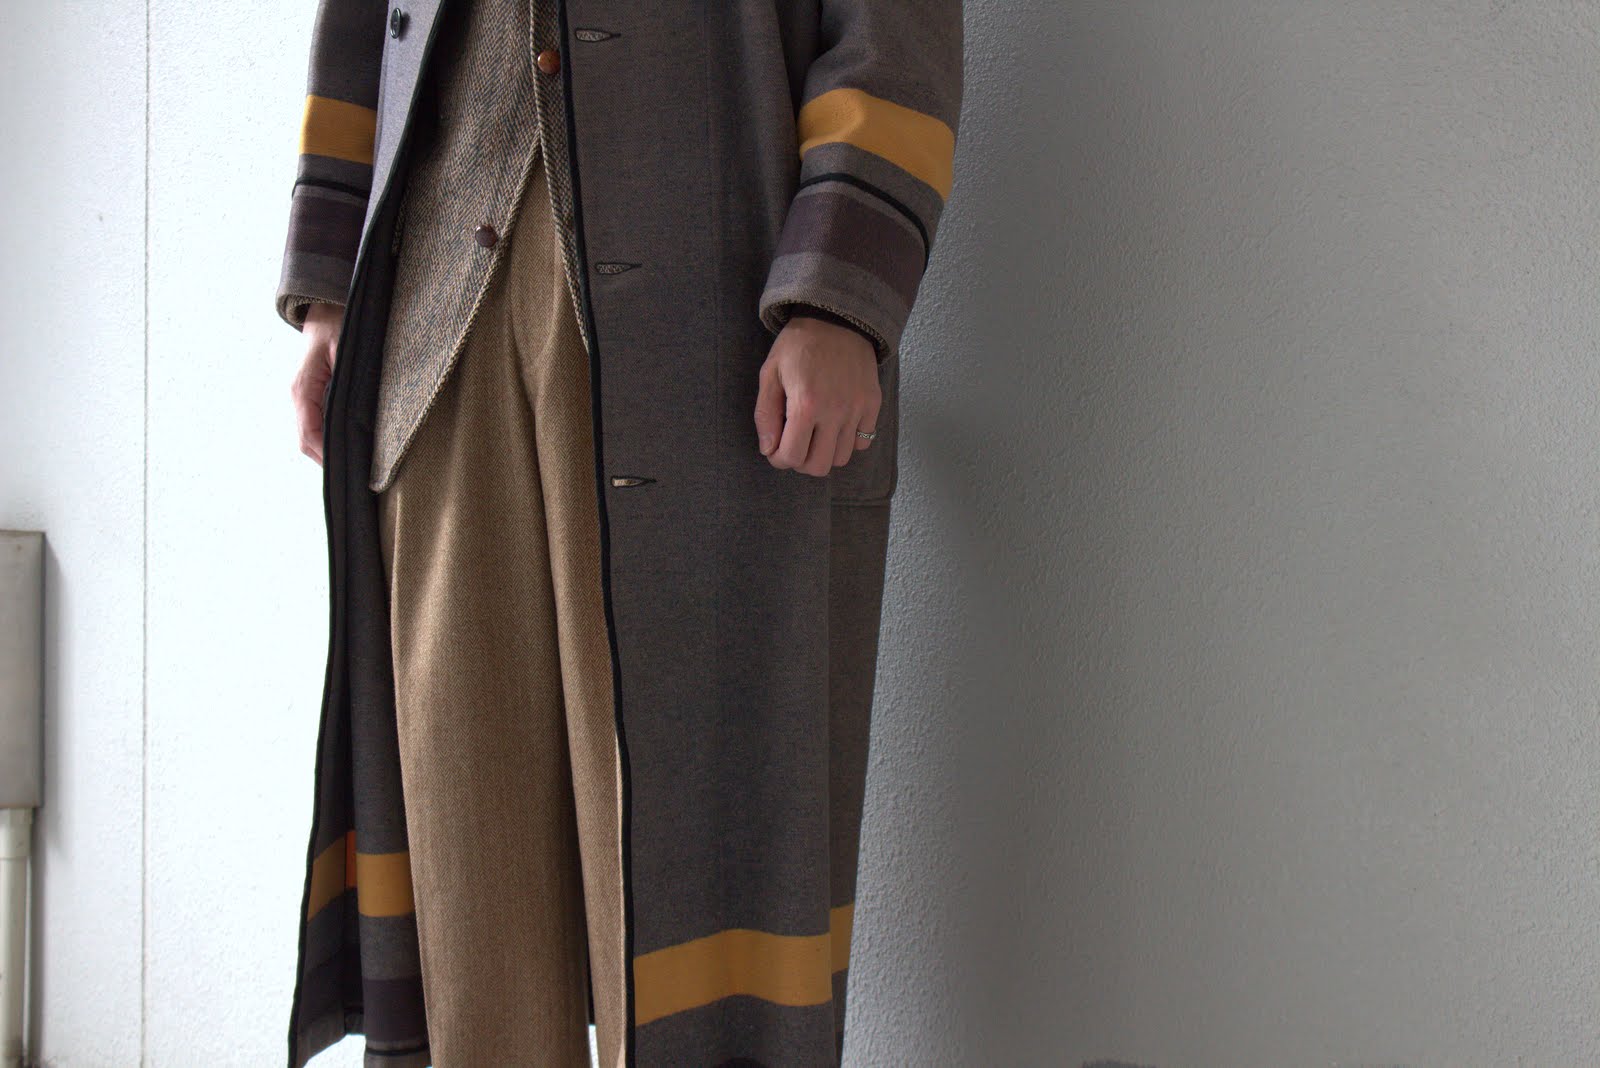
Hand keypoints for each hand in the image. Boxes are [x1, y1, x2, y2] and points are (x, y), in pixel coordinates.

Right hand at [291, 301, 344, 464]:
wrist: (328, 304)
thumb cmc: (339, 321)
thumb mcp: (347, 349)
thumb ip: (349, 382)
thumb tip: (358, 414)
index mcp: (302, 389)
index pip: (309, 436)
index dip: (328, 457)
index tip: (353, 470)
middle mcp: (299, 396)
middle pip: (308, 442)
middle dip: (332, 460)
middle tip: (361, 476)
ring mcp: (304, 396)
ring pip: (313, 435)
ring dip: (331, 451)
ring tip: (359, 465)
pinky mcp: (313, 394)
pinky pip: (318, 423)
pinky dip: (332, 438)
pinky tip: (352, 444)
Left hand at [754, 314, 880, 476]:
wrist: (836, 319)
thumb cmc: (798, 345)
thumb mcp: (770, 373)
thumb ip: (765, 415)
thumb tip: (768, 450)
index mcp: (805, 404)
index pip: (792, 456)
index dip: (779, 459)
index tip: (776, 449)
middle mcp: (835, 411)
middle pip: (819, 466)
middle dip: (801, 461)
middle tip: (795, 444)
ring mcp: (857, 409)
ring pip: (841, 458)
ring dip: (824, 452)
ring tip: (815, 434)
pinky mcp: (873, 404)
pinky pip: (863, 442)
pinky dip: (848, 441)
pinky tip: (836, 425)